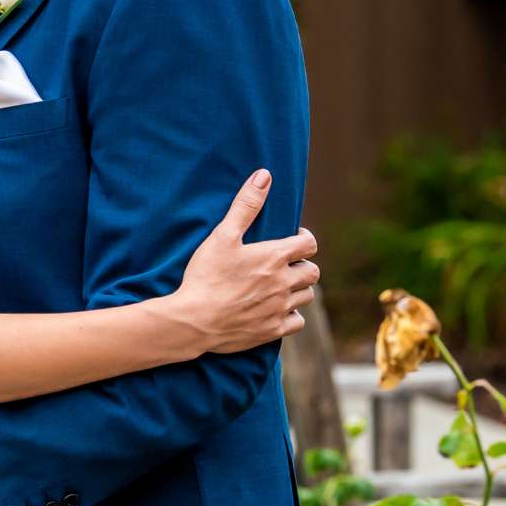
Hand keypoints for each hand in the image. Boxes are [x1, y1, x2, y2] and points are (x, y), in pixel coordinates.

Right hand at [171, 169, 318, 354]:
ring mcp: (279, 309)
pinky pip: (297, 321)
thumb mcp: (222, 236)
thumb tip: (264, 175)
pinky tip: (277, 309)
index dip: (304, 239)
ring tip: (281, 284)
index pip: (309, 245)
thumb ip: (245, 205)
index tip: (293, 239)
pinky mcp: (272, 330)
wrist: (193, 320)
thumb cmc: (206, 276)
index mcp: (274, 257)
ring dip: (298, 288)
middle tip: (285, 263)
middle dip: (302, 264)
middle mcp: (283, 283)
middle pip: (312, 272)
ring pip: (307, 296)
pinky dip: (292, 314)